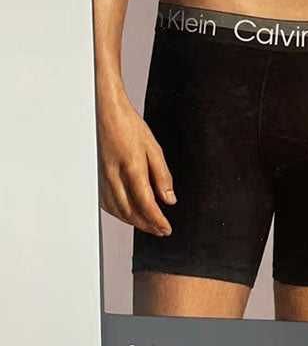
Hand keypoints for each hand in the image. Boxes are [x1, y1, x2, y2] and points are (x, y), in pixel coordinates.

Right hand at [97, 87, 175, 235]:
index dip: (157, 220)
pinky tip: (128, 214)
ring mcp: (104, 178)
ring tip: (149, 225)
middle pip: (131, 212)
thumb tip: (169, 199)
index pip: (145, 203)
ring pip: (118, 211)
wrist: (107, 114)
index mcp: (132, 167)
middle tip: (161, 231)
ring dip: (134, 222)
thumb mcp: (154, 148)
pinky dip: (119, 214)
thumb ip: (162, 176)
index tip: (166, 228)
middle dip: (147, 226)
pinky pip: (107, 204)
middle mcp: (115, 176)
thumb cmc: (130, 127)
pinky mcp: (98, 178)